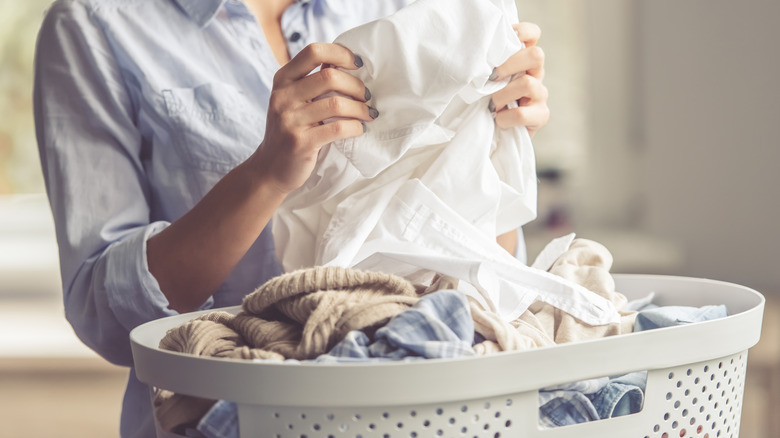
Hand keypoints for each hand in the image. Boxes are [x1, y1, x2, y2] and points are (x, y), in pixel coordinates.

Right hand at [250, 43, 376, 194]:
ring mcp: (290, 120)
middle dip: (356, 86)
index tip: (358, 64)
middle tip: (367, 97)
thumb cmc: (290, 131)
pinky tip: (359, 129)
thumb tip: (344, 62)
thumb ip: (312, 82)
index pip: (313, 51)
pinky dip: (355, 127)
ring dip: (360, 109)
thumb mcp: (293, 100)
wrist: (269, 169)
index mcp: (283, 80)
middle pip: (329, 76)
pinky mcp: (301, 143)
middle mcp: (283, 96)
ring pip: (336, 103)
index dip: (340, 53)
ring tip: (368, 114)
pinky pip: (338, 128)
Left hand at [489, 22, 549, 137]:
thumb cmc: (487, 103)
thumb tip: (475, 57)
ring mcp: (541, 94)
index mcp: (523, 60)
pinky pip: (522, 113)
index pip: (533, 34)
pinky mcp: (541, 115)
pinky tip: (499, 120)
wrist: (495, 135)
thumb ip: (488, 66)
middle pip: (536, 55)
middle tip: (492, 77)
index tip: (503, 42)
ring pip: (527, 84)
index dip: (521, 32)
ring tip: (493, 106)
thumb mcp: (486, 80)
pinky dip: (505, 118)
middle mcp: (536, 74)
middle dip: (510, 64)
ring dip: (502, 95)